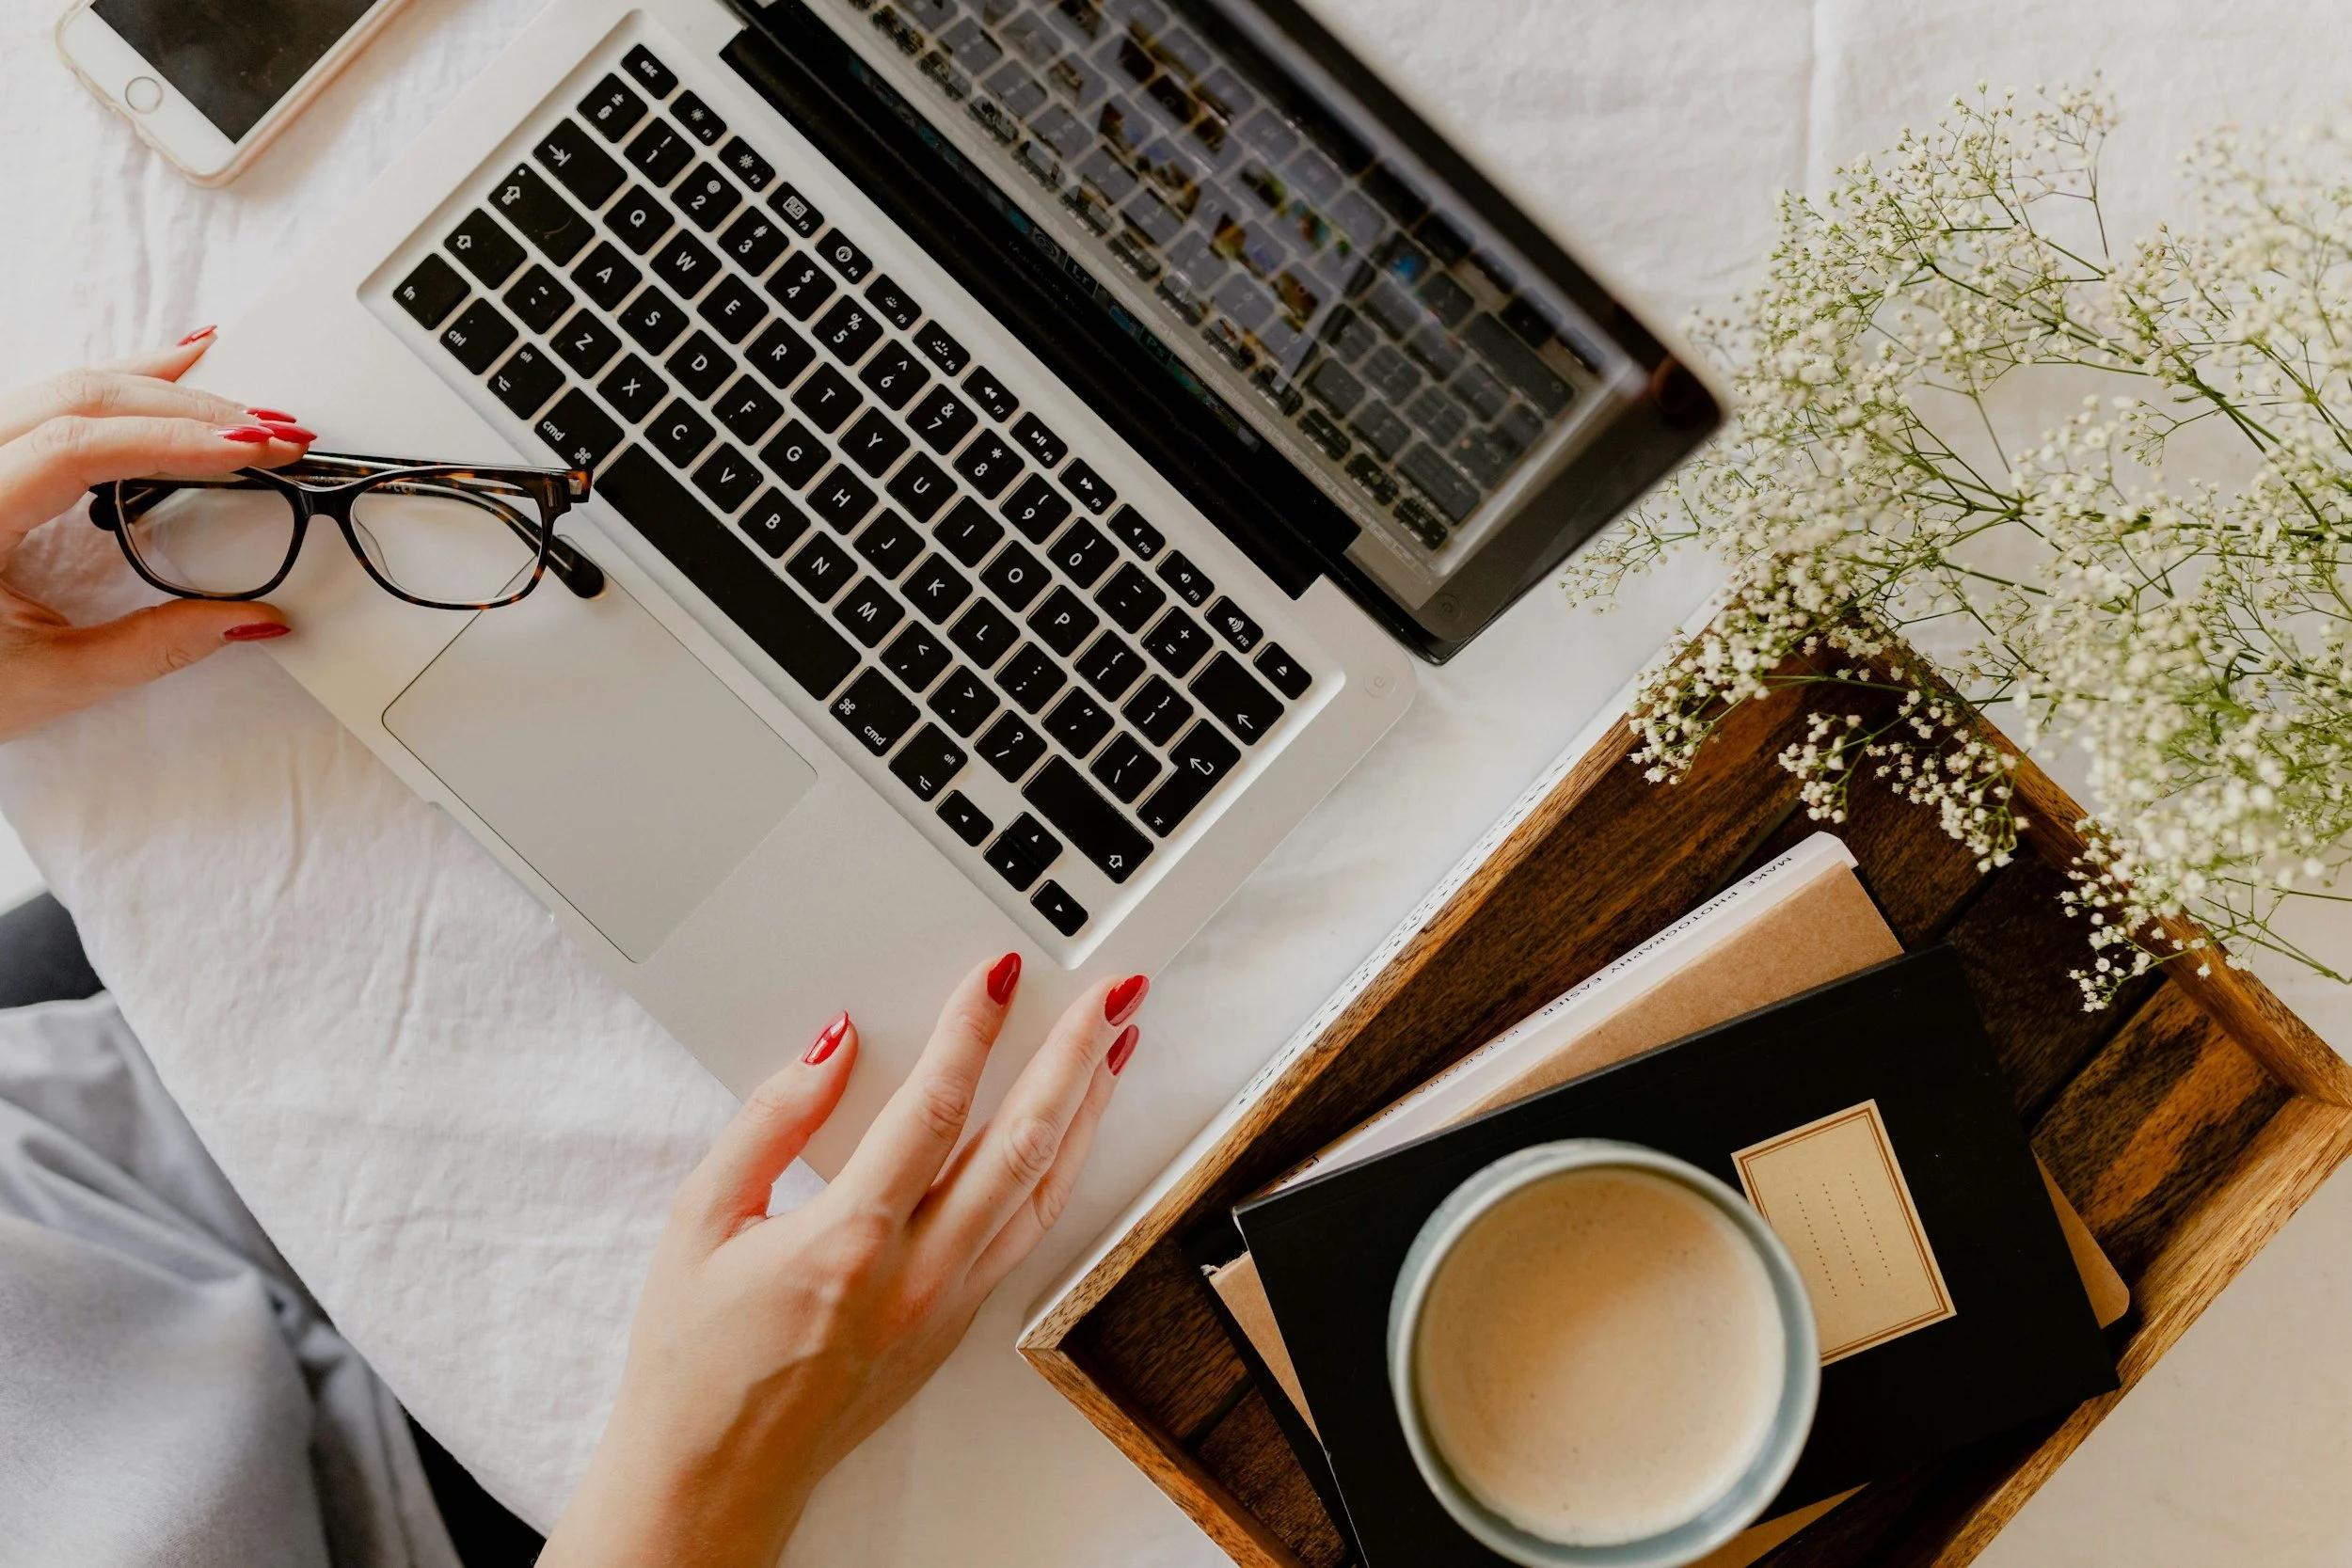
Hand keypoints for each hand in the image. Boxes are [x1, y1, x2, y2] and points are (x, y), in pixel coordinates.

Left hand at [0, 329, 313, 741]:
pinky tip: (169, 373)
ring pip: (66, 387)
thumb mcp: (53, 680)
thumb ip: (158, 647)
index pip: (77, 447)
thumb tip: (253, 621)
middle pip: (80, 399)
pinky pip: (49, 401)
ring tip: (244, 402)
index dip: (174, 440)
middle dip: (190, 409)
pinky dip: (119, 388)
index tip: (255, 450)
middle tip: (275, 433)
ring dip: (163, 390)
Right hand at [540, 956, 1147, 1566]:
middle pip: (1021, 1145)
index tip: (1002, 972)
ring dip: (1087, 1109)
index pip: (933, 1110)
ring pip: (1044, 1192)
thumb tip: (833, 1045)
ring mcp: (948, 1307)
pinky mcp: (958, 1327)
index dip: (975, 1030)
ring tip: (1113, 1044)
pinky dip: (1062, 1168)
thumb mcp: (700, 1221)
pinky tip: (1072, 1128)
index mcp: (846, 1244)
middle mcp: (915, 1277)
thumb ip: (770, 1121)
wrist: (713, 1479)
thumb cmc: (694, 1359)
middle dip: (1073, 1057)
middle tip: (1111, 995)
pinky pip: (1029, 1232)